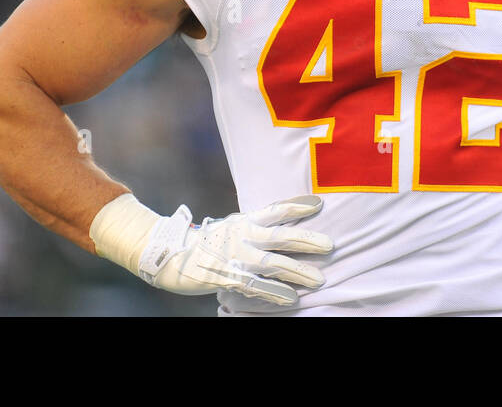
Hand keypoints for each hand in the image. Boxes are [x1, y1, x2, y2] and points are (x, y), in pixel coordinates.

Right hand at [142, 194, 333, 304]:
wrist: (171, 254)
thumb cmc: (210, 242)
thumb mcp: (234, 226)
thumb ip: (257, 225)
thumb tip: (284, 221)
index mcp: (245, 221)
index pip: (276, 210)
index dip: (297, 206)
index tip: (319, 203)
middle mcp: (242, 236)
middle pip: (280, 236)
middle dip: (306, 240)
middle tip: (330, 245)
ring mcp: (234, 256)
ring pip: (272, 264)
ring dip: (296, 272)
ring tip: (319, 279)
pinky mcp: (225, 276)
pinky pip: (254, 286)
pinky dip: (273, 293)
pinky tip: (290, 298)